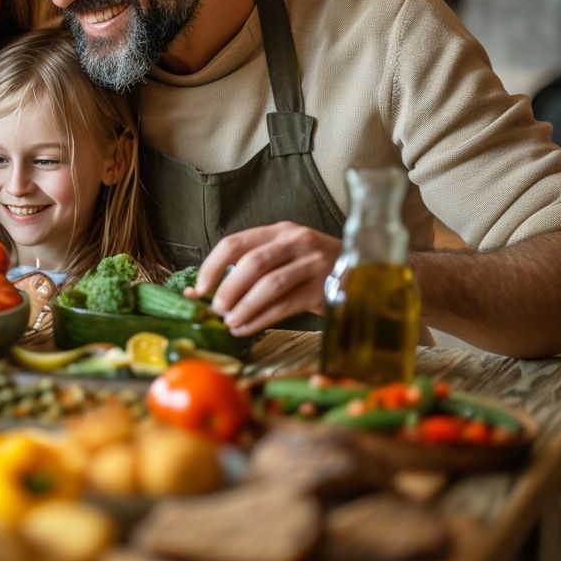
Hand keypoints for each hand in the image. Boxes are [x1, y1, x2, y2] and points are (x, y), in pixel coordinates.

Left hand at [194, 222, 340, 335]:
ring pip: (269, 285)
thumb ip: (247, 269)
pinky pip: (286, 306)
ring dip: (244, 307)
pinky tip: (246, 329)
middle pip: (252, 263)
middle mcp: (297, 242)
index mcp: (279, 231)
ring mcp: (314, 264)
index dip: (212, 267)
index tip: (199, 289)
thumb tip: (197, 293)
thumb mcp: (283, 256)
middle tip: (216, 309)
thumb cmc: (311, 268)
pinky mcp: (324, 289)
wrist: (363, 273)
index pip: (235, 243)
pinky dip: (260, 319)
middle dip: (228, 289)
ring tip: (229, 322)